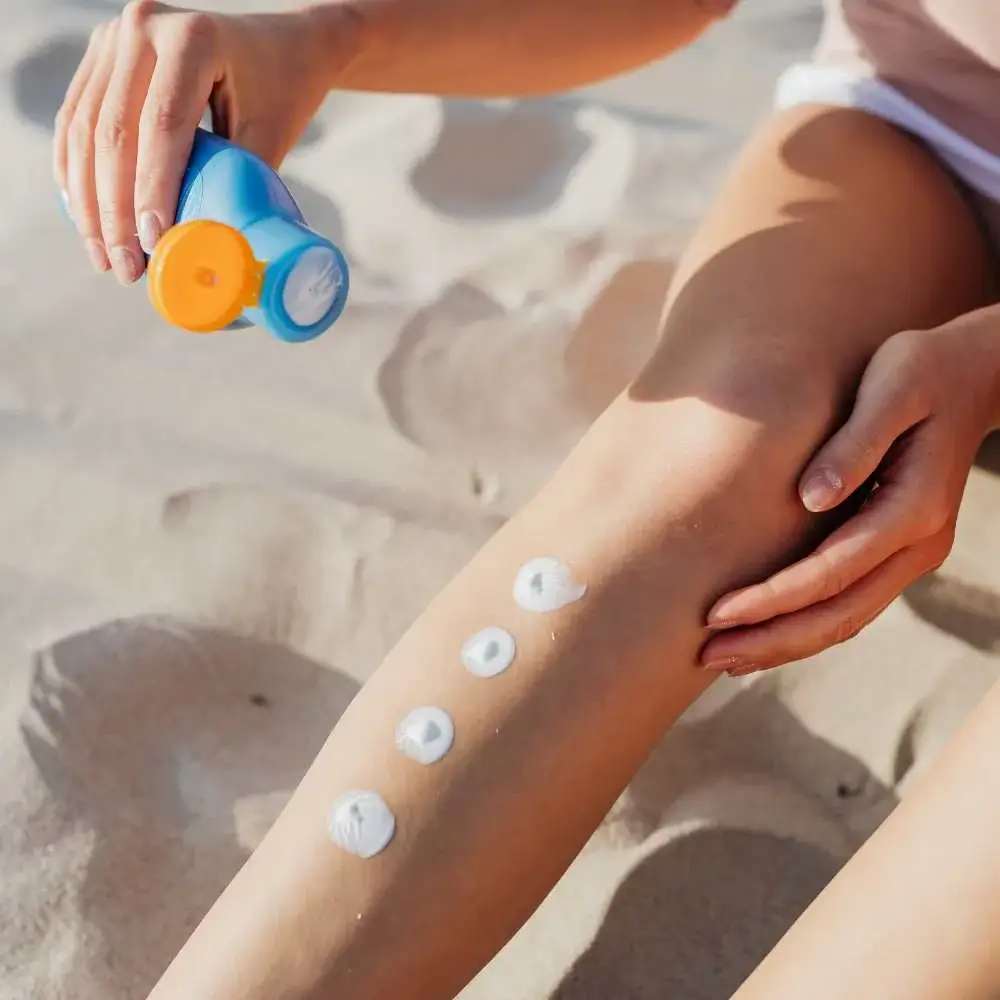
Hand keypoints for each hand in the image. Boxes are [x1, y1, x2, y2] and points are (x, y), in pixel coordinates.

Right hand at [54, 0, 343, 284]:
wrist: (279, 42)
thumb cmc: (283, 90)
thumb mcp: (271, 134)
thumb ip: (241, 184)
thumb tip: (212, 252)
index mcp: (193, 39)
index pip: (162, 126)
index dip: (152, 189)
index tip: (151, 242)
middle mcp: (143, 25)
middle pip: (113, 130)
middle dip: (114, 210)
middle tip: (125, 267)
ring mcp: (114, 36)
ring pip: (83, 128)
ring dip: (88, 201)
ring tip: (105, 256)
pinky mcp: (100, 54)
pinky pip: (75, 118)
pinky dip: (75, 172)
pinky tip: (85, 217)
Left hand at [701, 311, 999, 675]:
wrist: (974, 374)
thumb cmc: (924, 372)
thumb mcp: (892, 389)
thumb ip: (855, 444)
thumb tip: (810, 498)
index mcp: (914, 509)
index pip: (831, 573)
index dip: (772, 599)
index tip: (715, 613)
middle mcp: (918, 544)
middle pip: (838, 614)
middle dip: (771, 640)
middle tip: (707, 655)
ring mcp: (911, 553)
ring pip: (846, 619)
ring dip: (785, 644)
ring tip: (725, 658)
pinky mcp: (896, 550)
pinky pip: (851, 603)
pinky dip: (807, 626)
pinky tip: (766, 633)